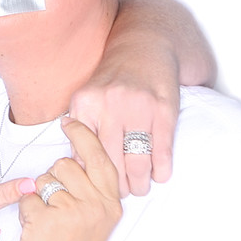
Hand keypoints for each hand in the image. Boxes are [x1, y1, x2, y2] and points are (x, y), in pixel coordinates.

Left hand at [14, 118, 121, 240]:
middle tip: (58, 207)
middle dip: (54, 179)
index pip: (98, 156)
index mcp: (110, 203)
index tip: (69, 121)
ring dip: (39, 196)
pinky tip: (37, 231)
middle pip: (65, 163)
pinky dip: (26, 212)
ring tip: (49, 221)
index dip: (82, 135)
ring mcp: (71, 212)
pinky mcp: (46, 220)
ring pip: (43, 178)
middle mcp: (95, 205)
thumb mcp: (95, 219)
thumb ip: (90, 187)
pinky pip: (27, 198)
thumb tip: (74, 152)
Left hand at [69, 65, 177, 196]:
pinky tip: (160, 175)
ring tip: (140, 188)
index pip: (83, 152)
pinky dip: (161, 169)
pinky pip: (161, 149)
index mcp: (85, 102)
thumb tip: (77, 166)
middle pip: (110, 161)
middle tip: (120, 194)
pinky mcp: (163, 110)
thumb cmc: (113, 78)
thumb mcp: (88, 95)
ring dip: (140, 182)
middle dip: (116, 185)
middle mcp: (109, 105)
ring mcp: (137, 108)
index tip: (95, 186)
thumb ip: (82, 126)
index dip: (90, 175)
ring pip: (137, 161)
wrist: (144, 46)